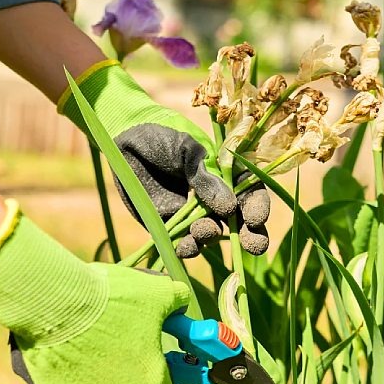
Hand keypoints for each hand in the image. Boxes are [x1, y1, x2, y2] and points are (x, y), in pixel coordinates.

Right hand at [0, 201, 189, 383]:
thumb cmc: (112, 297)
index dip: (156, 373)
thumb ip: (176, 301)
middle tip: (109, 342)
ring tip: (79, 347)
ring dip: (90, 381)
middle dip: (121, 372)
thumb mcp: (156, 291)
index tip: (146, 357)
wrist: (57, 301)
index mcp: (151, 377)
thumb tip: (181, 302)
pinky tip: (57, 370)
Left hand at [59, 61, 270, 256]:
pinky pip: (184, 242)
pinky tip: (186, 245)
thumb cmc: (163, 136)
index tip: (256, 219)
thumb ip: (206, 179)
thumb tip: (229, 208)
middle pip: (238, 221)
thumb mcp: (188, 151)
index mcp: (225, 174)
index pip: (250, 193)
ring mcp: (192, 213)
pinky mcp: (169, 224)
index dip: (257, 207)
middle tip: (254, 246)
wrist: (126, 138)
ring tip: (203, 229)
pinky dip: (188, 248)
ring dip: (211, 236)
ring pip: (211, 234)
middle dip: (249, 235)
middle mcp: (213, 197)